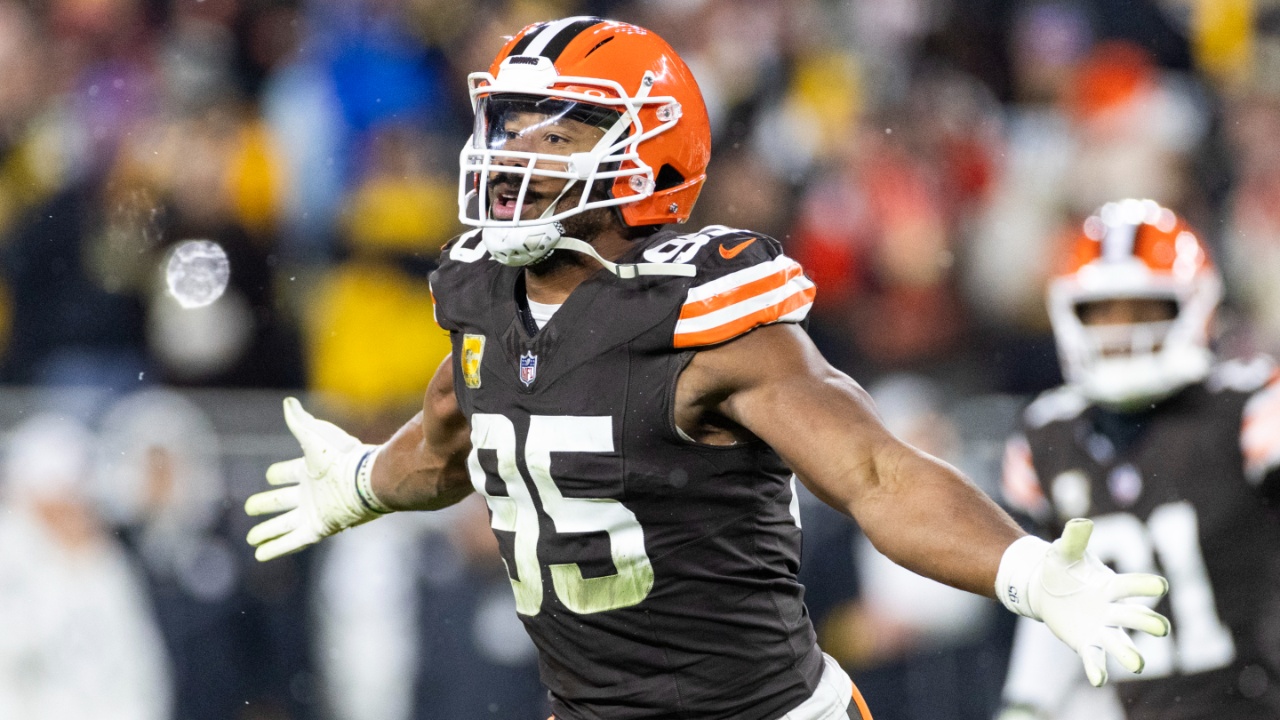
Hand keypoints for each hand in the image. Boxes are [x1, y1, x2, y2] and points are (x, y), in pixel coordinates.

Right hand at [244, 398, 387, 560]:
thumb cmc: (342, 456)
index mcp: (308, 470)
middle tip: (249, 508)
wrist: (366, 480)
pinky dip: (276, 548)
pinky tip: (261, 555)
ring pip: (283, 524)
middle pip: (280, 501)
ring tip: (251, 539)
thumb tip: (287, 403)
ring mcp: (313, 511)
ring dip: (267, 532)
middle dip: (264, 505)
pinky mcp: (318, 528)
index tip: (270, 476)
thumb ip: (299, 422)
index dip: (275, 474)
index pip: (284, 473)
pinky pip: (293, 540)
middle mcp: (310, 493)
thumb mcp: (315, 436)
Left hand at [996, 519, 1169, 686]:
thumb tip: (1080, 522)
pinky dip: (1097, 668)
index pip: (1131, 585)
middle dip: (1147, 621)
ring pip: (1120, 642)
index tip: (1160, 585)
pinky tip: (1097, 679)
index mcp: (1111, 585)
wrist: (1046, 588)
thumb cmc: (1062, 567)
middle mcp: (1113, 609)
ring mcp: (1102, 628)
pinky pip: (1095, 657)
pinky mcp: (1087, 642)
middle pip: (1134, 616)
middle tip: (1162, 629)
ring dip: (1129, 653)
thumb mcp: (1064, 551)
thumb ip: (1074, 539)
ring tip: (1137, 665)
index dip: (1144, 584)